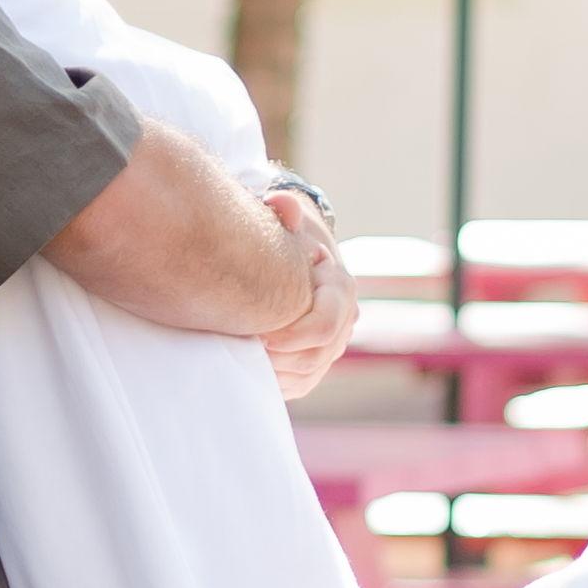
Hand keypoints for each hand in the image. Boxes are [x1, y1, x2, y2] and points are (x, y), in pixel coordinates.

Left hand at [256, 194, 357, 397]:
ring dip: (275, 372)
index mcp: (341, 289)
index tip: (258, 334)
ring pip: (307, 373)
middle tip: (243, 349)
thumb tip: (279, 203)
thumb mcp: (286, 219)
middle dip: (278, 357)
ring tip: (242, 358)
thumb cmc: (286, 236)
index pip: (324, 326)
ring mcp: (333, 343)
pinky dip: (275, 382)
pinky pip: (300, 383)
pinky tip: (249, 369)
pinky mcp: (317, 362)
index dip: (291, 335)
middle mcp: (345, 320)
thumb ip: (283, 209)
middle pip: (315, 356)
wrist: (295, 253)